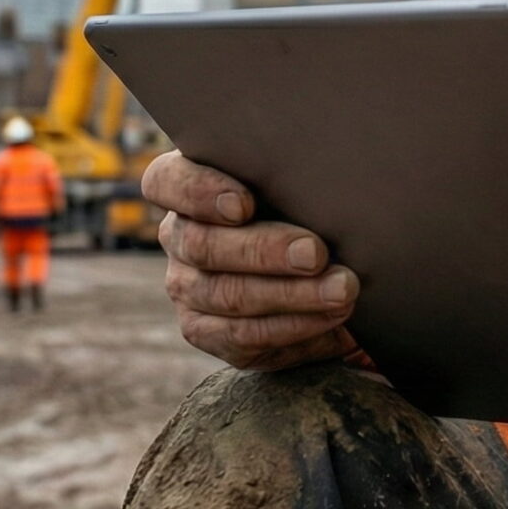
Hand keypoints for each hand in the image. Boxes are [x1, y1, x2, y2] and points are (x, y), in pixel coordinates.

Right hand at [145, 150, 359, 370]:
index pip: (165, 182)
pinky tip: (330, 315)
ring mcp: (187, 287)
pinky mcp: (207, 331)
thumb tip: (332, 173)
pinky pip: (243, 335)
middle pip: (202, 245)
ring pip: (227, 294)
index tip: (244, 205)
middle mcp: (179, 237)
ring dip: (291, 294)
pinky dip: (293, 325)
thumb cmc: (311, 209)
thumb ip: (296, 176)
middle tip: (316, 253)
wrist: (324, 271)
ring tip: (341, 289)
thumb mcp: (302, 187)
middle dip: (264, 251)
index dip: (198, 193)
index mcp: (188, 187)